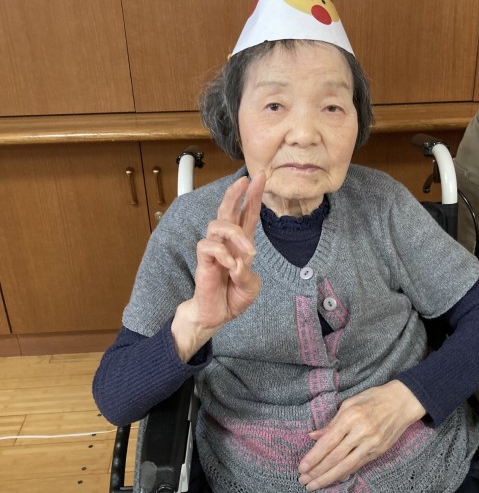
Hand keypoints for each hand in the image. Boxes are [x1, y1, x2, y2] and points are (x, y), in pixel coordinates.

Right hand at [171, 173, 265, 360]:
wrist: (217, 315)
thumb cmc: (233, 297)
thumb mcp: (250, 286)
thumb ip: (247, 274)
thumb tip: (238, 263)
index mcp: (242, 244)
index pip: (247, 215)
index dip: (253, 196)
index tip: (260, 177)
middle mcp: (227, 243)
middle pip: (227, 210)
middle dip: (235, 194)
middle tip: (244, 181)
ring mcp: (214, 251)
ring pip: (218, 225)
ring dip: (235, 234)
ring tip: (249, 252)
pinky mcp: (204, 262)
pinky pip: (209, 247)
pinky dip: (223, 253)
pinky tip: (231, 265)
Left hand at [297, 381, 425, 489]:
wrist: (403, 402)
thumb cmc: (374, 398)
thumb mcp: (350, 403)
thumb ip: (332, 423)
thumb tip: (313, 436)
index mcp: (351, 417)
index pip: (328, 442)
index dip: (314, 457)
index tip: (302, 467)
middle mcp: (361, 432)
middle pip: (335, 457)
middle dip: (318, 471)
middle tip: (303, 481)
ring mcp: (372, 443)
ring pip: (346, 465)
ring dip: (329, 477)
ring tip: (314, 485)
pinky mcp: (379, 451)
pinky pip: (358, 465)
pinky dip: (344, 473)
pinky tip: (333, 479)